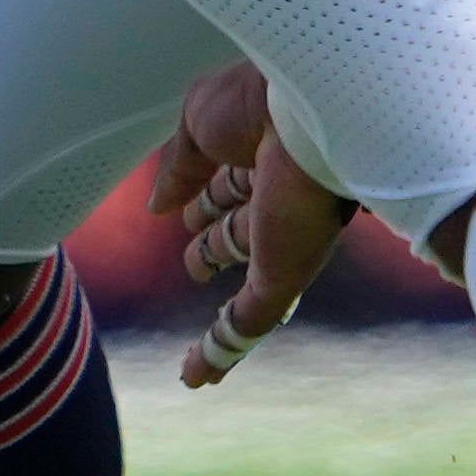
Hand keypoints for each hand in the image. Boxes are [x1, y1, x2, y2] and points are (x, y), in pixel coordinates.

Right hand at [143, 60, 351, 386]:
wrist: (318, 108)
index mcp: (266, 148)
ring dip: (223, 299)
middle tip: (193, 262)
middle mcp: (281, 193)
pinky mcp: (286, 273)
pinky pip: (248, 324)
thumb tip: (156, 206)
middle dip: (216, 243)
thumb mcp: (201, 121)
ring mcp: (285, 238)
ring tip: (200, 322)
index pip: (230, 181)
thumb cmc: (263, 96)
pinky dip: (219, 352)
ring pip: (249, 279)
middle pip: (241, 227)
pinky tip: (195, 378)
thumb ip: (179, 165)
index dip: (204, 196)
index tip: (179, 211)